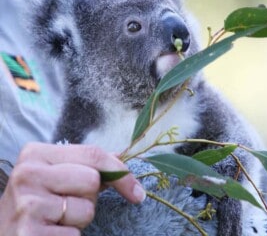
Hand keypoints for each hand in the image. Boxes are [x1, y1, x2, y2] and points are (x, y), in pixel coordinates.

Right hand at [0, 143, 144, 235]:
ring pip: (86, 209)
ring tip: (55, 219)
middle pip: (92, 180)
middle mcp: (28, 174)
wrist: (4, 233)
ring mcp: (26, 204)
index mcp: (36, 154)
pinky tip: (49, 233)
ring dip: (78, 220)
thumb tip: (121, 157)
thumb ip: (86, 164)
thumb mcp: (56, 176)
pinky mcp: (28, 233)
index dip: (121, 173)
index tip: (137, 192)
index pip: (94, 154)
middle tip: (65, 204)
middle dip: (88, 197)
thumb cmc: (36, 203)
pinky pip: (74, 235)